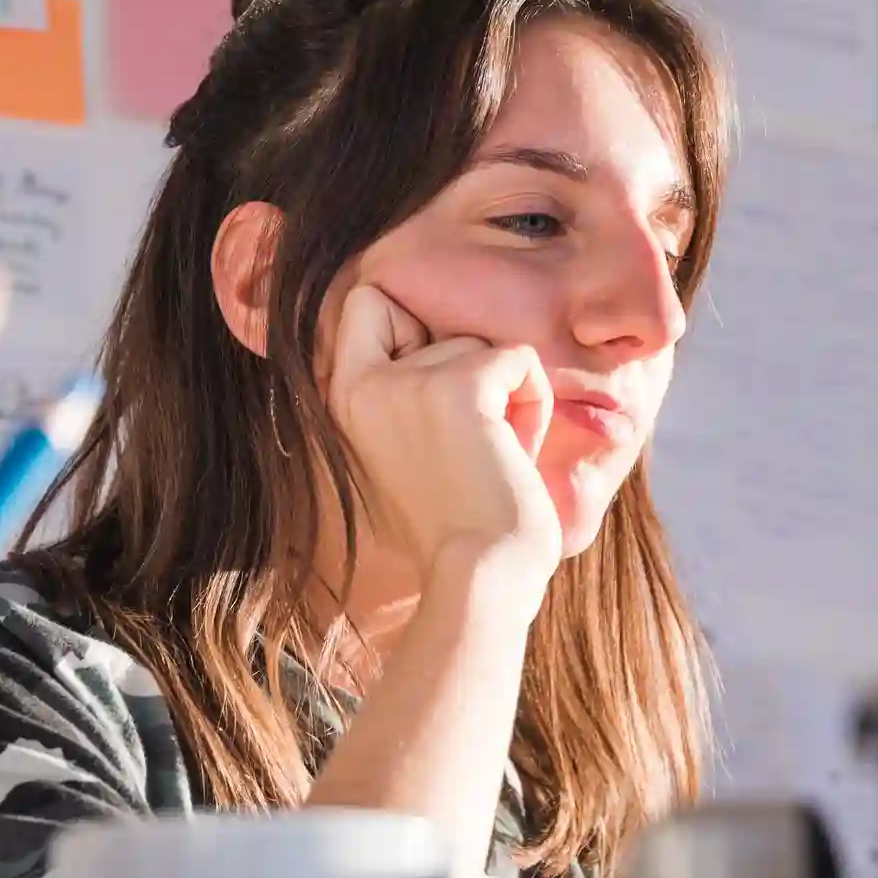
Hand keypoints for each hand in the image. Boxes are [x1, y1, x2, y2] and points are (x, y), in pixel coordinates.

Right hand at [325, 285, 561, 594]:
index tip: (437, 397)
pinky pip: (519, 359)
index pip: (368, 302)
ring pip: (484, 345)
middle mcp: (366, 382)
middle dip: (471, 376)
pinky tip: (515, 454)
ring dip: (507, 399)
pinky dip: (534, 404)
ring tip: (491, 460)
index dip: (413, 329)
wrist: (479, 576)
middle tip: (470, 444)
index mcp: (343, 397)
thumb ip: (400, 396)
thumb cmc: (453, 527)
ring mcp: (411, 381)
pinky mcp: (462, 386)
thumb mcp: (400, 449)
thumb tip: (434, 337)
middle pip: (440, 324)